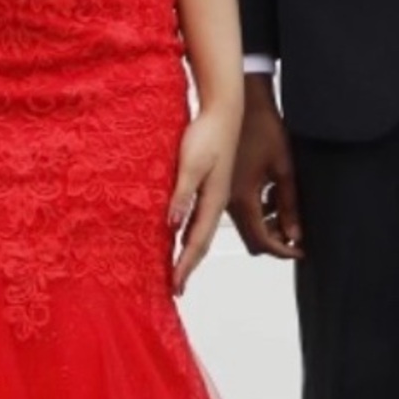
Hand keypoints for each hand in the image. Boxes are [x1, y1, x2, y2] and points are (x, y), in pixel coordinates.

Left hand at [169, 104, 241, 296]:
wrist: (225, 111)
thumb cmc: (208, 134)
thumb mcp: (190, 164)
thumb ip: (181, 195)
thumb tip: (173, 225)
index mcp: (214, 201)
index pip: (196, 242)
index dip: (185, 265)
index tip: (175, 285)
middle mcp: (216, 201)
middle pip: (201, 241)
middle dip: (188, 265)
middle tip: (175, 286)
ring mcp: (214, 193)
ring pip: (200, 230)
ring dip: (188, 250)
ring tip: (177, 267)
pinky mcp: (210, 184)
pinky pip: (198, 215)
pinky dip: (188, 231)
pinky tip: (178, 232)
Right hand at [227, 75, 303, 259]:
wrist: (241, 105)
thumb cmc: (262, 129)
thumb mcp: (284, 169)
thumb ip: (289, 205)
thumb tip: (294, 233)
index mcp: (243, 198)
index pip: (262, 240)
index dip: (283, 250)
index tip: (298, 250)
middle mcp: (227, 200)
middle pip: (251, 237)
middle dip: (274, 239)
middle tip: (294, 230)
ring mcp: (222, 193)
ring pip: (245, 224)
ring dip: (265, 223)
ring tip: (283, 207)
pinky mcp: (221, 185)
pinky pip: (240, 209)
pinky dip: (256, 210)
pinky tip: (269, 194)